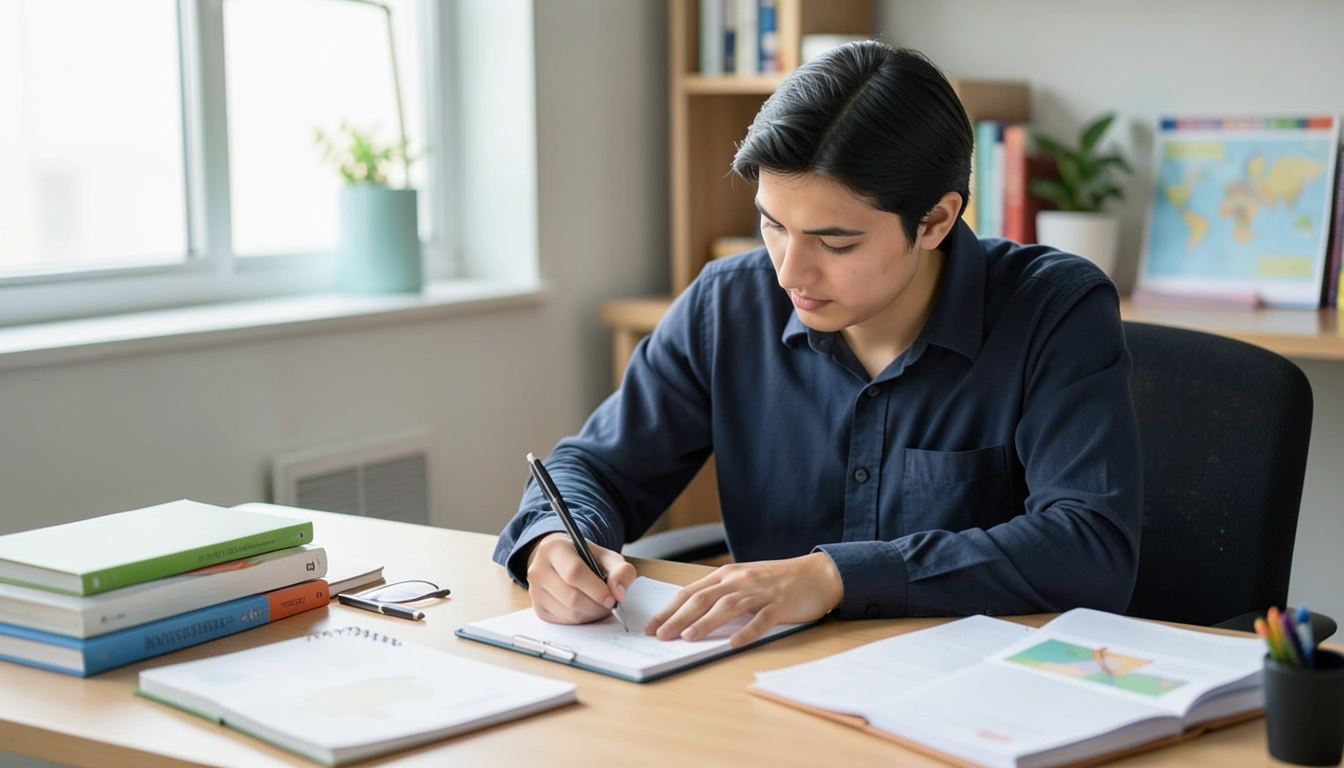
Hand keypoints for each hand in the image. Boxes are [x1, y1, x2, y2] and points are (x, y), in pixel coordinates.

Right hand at [525, 532, 636, 623]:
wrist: (562, 561)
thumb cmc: (586, 558)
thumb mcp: (606, 556)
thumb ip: (620, 570)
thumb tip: (618, 593)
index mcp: (553, 548)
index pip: (573, 573)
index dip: (596, 589)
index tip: (612, 598)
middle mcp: (538, 569)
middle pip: (572, 597)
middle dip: (597, 606)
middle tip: (610, 604)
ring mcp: (535, 591)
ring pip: (569, 613)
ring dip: (592, 614)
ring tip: (600, 605)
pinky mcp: (538, 609)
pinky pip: (565, 622)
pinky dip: (582, 619)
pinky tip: (587, 609)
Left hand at [645, 552, 842, 647]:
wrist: (816, 574)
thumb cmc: (777, 580)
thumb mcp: (744, 580)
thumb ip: (721, 594)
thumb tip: (690, 618)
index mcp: (727, 575)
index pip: (690, 592)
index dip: (669, 609)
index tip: (651, 626)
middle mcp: (739, 580)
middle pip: (703, 599)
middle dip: (678, 617)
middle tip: (660, 635)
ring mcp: (760, 592)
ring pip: (727, 606)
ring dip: (705, 623)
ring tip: (687, 637)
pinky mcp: (780, 604)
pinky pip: (761, 619)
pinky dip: (746, 631)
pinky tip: (734, 643)